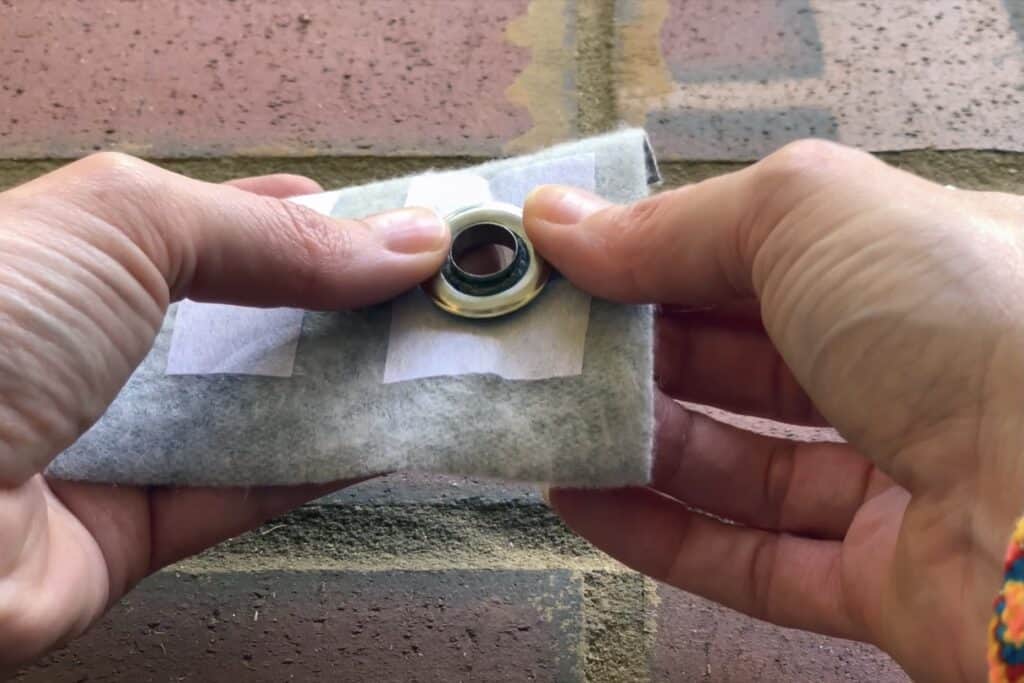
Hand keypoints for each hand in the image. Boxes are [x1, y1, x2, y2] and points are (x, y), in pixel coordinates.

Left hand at [0, 153, 448, 668]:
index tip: (408, 228)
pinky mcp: (137, 531)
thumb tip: (402, 243)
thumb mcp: (128, 229)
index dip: (323, 222)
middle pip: (259, 322)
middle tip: (446, 298)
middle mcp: (106, 346)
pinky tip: (398, 432)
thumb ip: (267, 236)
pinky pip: (251, 490)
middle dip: (354, 307)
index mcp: (90, 253)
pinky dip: (328, 463)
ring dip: (358, 387)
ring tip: (447, 362)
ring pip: (265, 409)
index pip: (230, 227)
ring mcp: (122, 439)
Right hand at [525, 140, 1023, 681]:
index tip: (563, 265)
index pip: (755, 259)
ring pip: (737, 465)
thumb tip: (559, 222)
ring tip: (544, 420)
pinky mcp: (878, 586)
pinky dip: (657, 532)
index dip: (653, 258)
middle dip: (632, 353)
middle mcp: (906, 374)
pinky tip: (580, 499)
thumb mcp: (807, 218)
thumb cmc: (964, 319)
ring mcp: (896, 485)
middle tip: (540, 346)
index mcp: (904, 267)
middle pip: (737, 363)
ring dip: (633, 443)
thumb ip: (675, 225)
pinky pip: (751, 559)